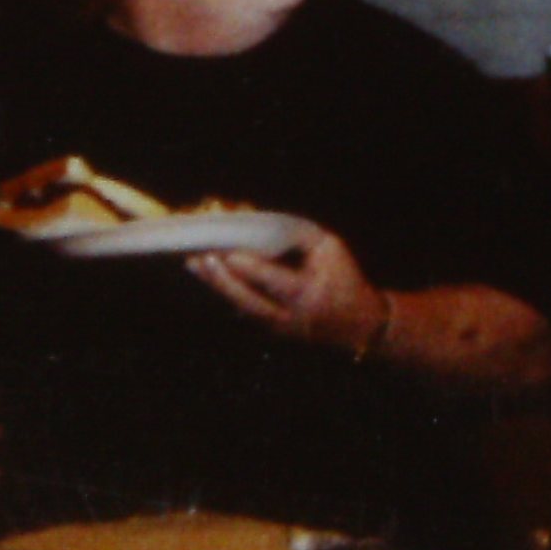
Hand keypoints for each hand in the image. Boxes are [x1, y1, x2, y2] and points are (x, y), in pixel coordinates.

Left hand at [191, 224, 385, 354]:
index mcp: (309, 295)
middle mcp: (289, 316)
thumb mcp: (330, 249)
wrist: (358, 325)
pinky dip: (224, 289)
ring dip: (215, 285)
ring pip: (240, 307)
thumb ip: (299, 234)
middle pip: (250, 301)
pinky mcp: (269, 329)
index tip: (229, 255)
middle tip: (200, 258)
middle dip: (223, 280)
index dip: (251, 268)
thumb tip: (259, 220)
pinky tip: (204, 272)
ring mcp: (277, 327)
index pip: (276, 282)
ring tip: (192, 262)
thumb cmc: (344, 278)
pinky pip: (242, 308)